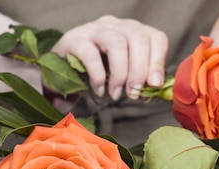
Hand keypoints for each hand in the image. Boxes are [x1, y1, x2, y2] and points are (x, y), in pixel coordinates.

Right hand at [52, 16, 167, 99]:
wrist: (59, 72)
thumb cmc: (97, 73)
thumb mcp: (123, 74)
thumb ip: (141, 78)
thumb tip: (157, 88)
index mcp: (132, 31)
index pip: (155, 37)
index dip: (158, 61)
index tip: (154, 85)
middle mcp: (115, 25)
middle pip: (138, 38)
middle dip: (139, 71)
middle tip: (133, 94)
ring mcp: (93, 29)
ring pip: (116, 43)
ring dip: (120, 73)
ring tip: (116, 94)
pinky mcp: (74, 40)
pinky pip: (91, 55)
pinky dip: (98, 76)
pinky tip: (99, 90)